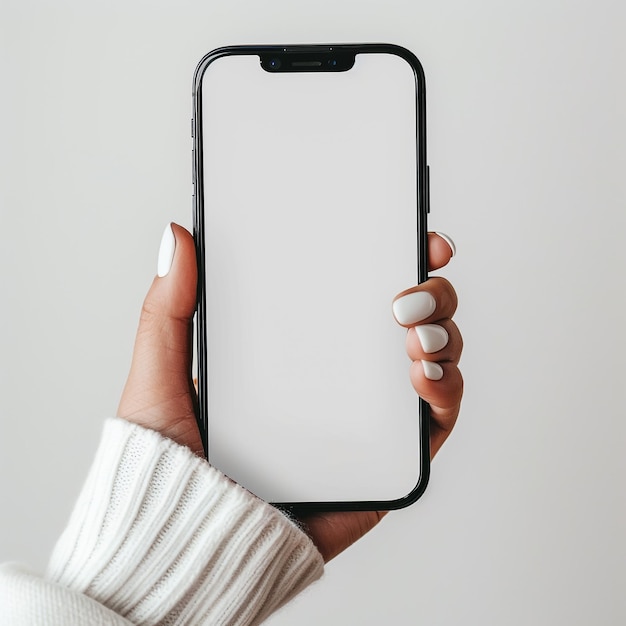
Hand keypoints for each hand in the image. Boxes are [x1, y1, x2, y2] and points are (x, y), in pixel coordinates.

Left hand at [118, 224, 462, 561]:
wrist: (190, 538)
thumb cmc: (173, 462)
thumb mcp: (162, 371)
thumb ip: (170, 305)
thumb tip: (177, 235)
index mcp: (302, 345)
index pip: (359, 291)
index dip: (395, 258)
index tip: (411, 236)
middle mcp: (343, 374)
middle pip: (411, 319)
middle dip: (432, 292)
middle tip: (411, 288)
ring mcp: (369, 414)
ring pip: (435, 360)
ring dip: (445, 336)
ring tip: (416, 335)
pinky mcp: (385, 457)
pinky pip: (435, 420)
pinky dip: (446, 391)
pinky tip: (424, 376)